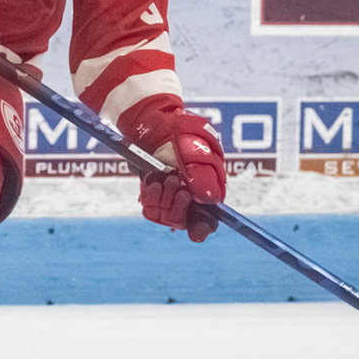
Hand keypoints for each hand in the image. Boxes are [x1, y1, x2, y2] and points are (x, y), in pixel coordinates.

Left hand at [131, 104, 225, 241]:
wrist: (152, 124)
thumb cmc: (180, 132)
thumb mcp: (193, 149)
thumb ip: (201, 173)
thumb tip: (210, 199)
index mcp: (208, 187)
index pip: (210, 218)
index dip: (203, 227)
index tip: (196, 235)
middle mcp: (191, 195)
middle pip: (185, 220)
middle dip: (177, 205)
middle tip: (173, 181)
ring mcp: (171, 195)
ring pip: (166, 216)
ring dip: (162, 198)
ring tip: (161, 177)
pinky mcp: (154, 194)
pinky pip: (150, 207)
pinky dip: (149, 195)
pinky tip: (150, 181)